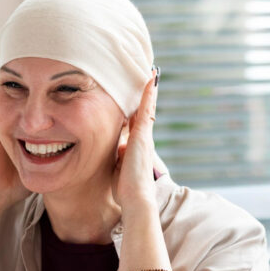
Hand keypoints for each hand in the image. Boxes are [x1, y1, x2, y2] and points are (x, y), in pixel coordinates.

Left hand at [113, 68, 159, 209]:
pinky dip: (148, 95)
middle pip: (145, 111)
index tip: (138, 97)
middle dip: (147, 95)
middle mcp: (143, 139)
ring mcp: (144, 136)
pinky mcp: (142, 136)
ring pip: (147, 108)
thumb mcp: (119, 168)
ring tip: (151, 73)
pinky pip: (146, 110)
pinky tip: (150, 79)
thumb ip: (119, 157)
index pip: (136, 123)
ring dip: (149, 90)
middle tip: (149, 77)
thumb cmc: (126, 188)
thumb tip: (118, 149)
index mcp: (136, 146)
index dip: (137, 109)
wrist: (136, 198)